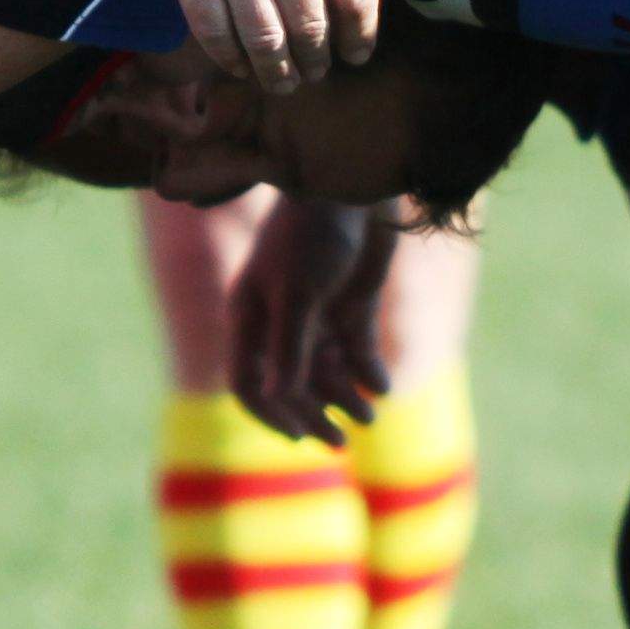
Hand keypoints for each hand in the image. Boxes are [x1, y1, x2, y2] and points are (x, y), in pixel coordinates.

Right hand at [130, 0, 380, 89]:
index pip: (356, 1)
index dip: (360, 37)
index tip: (356, 55)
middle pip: (311, 30)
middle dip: (318, 61)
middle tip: (317, 72)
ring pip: (264, 42)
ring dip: (277, 72)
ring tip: (283, 82)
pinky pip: (213, 33)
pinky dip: (228, 58)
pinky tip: (238, 67)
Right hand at [225, 200, 396, 444]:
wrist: (355, 185)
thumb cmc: (313, 234)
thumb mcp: (298, 294)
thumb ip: (290, 349)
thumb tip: (278, 399)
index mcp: (252, 318)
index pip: (249, 382)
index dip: (270, 414)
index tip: (300, 435)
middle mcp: (281, 322)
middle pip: (292, 386)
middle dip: (316, 414)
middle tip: (341, 443)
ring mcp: (319, 314)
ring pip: (329, 373)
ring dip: (346, 397)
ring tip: (371, 415)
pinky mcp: (354, 305)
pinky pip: (359, 352)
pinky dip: (369, 372)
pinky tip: (381, 386)